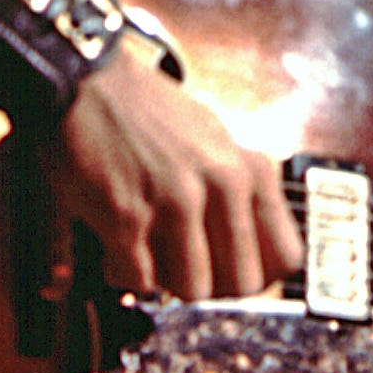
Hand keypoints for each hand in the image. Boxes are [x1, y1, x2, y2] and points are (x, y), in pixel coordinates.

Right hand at [47, 51, 303, 304]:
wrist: (87, 83)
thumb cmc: (147, 111)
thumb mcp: (215, 138)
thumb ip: (240, 189)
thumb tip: (256, 243)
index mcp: (248, 170)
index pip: (285, 257)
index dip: (260, 274)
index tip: (237, 271)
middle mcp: (220, 186)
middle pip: (242, 284)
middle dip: (215, 286)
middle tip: (191, 270)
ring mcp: (175, 203)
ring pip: (194, 289)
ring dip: (170, 281)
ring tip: (152, 256)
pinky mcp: (128, 218)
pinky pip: (141, 280)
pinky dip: (128, 275)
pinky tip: (120, 250)